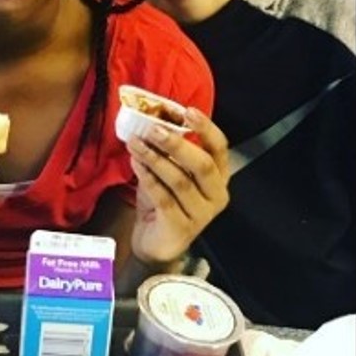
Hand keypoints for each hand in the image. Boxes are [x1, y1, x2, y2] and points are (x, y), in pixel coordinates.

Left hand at [127, 104, 229, 266]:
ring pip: (180, 180)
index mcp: (218, 178)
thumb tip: (150, 121)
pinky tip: (135, 164)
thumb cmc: (163, 204)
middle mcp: (216, 195)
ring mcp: (202, 213)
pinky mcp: (182, 227)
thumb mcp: (168, 175)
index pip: (220, 149)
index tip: (188, 111)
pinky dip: (149, 179)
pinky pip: (164, 198)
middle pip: (203, 165)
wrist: (155, 244)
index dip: (206, 129)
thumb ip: (167, 154)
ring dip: (155, 159)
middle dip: (177, 145)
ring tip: (135, 143)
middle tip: (153, 129)